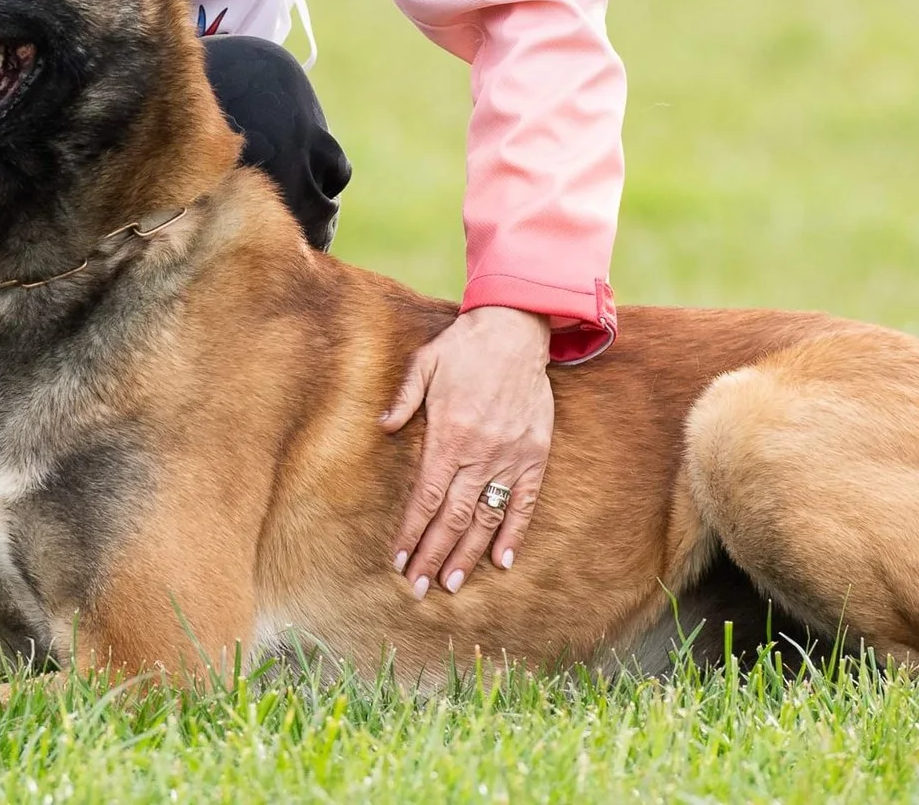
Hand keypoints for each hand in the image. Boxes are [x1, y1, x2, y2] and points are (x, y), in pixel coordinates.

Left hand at [379, 305, 552, 597]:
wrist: (517, 329)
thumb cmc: (465, 346)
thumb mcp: (425, 363)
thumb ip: (403, 398)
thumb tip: (383, 427)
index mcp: (448, 434)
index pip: (425, 498)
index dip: (411, 533)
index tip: (398, 561)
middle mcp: (479, 452)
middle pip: (452, 517)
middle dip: (432, 556)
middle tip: (418, 589)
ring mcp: (510, 456)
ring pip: (486, 517)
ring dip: (468, 554)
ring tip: (452, 583)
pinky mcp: (535, 454)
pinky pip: (525, 502)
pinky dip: (514, 532)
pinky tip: (503, 560)